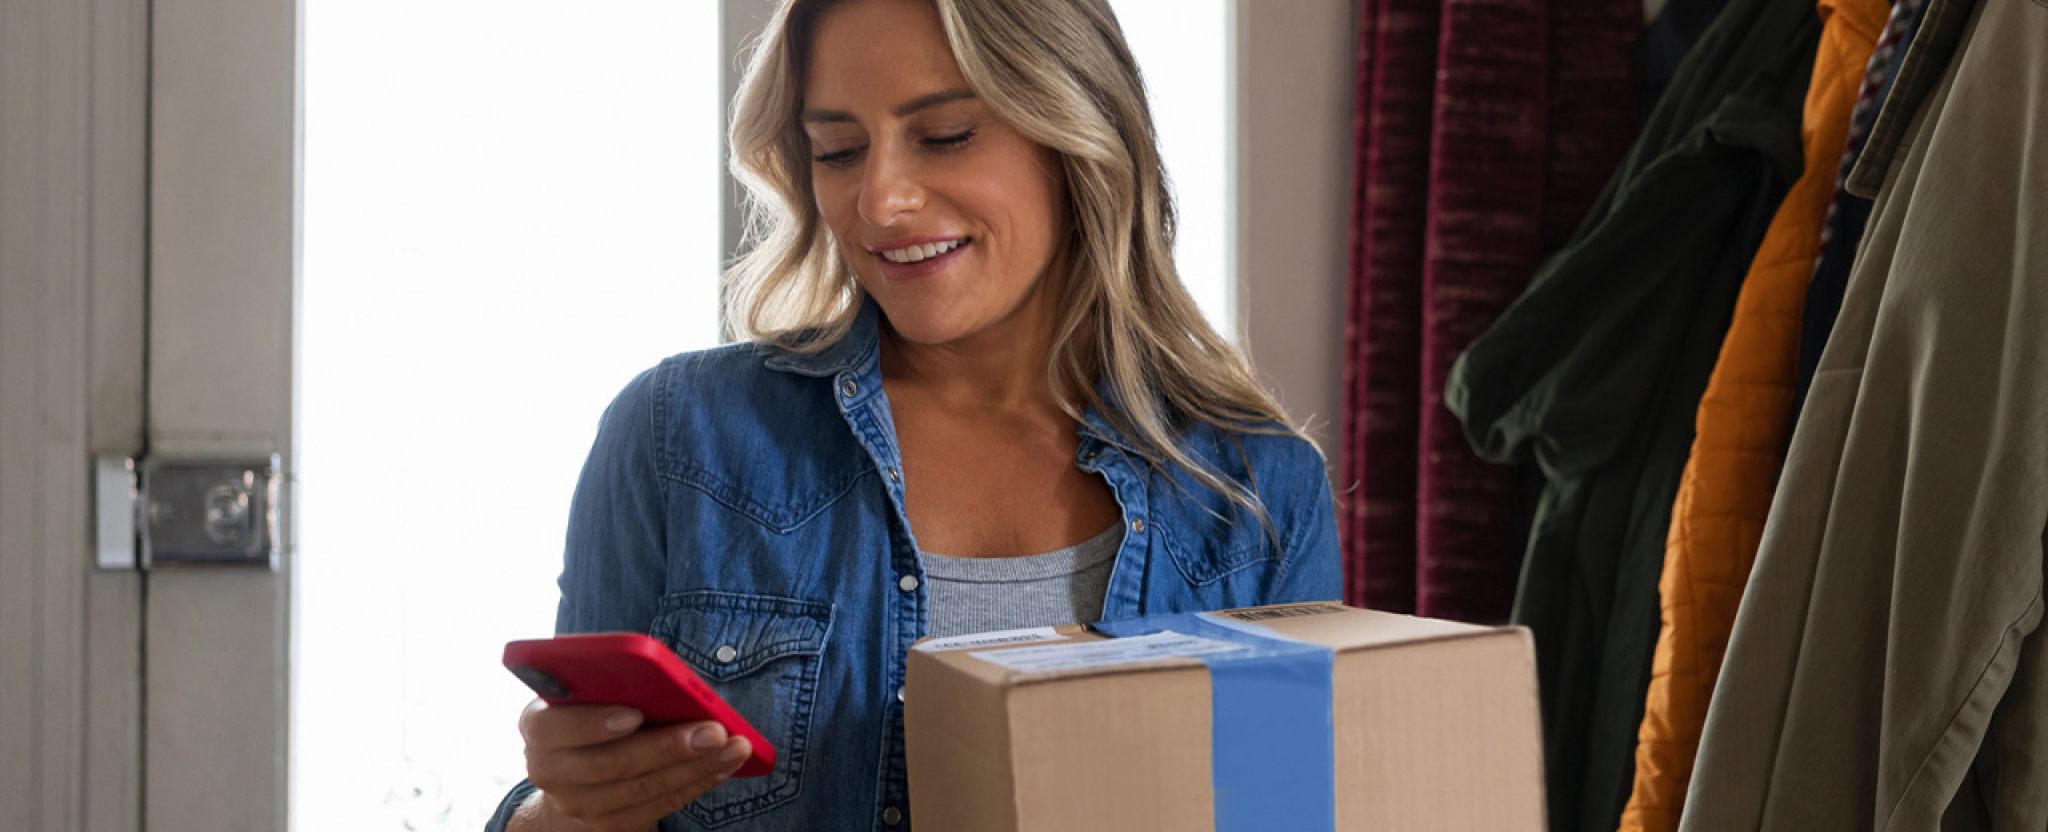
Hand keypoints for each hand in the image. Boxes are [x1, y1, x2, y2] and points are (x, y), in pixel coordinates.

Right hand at [508, 698, 752, 831]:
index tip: (635, 713)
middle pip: (610, 763)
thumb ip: (617, 681)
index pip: (553, 725)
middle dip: (668, 746)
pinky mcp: (606, 824)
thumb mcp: (595, 689)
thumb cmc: (597, 710)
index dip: (593, 722)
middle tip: (714, 730)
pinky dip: (695, 784)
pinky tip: (724, 766)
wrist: (579, 768)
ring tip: (734, 748)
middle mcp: (548, 768)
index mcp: (538, 723)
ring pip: (640, 789)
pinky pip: (655, 807)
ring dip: (695, 768)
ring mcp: (575, 802)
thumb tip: (668, 682)